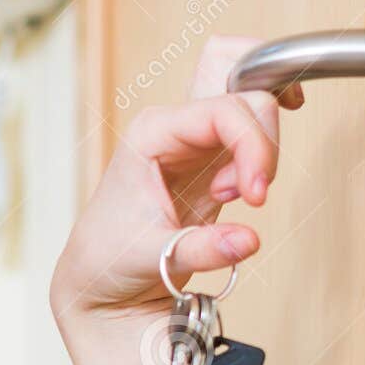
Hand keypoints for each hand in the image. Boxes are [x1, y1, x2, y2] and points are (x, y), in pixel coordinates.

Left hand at [50, 34, 301, 325]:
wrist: (101, 274)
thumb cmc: (111, 256)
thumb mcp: (153, 257)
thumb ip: (202, 249)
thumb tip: (249, 240)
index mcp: (153, 132)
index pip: (223, 109)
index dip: (253, 145)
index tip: (257, 195)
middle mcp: (176, 124)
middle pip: (245, 90)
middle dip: (263, 142)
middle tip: (248, 193)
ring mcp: (196, 137)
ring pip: (252, 100)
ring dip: (263, 147)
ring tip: (234, 194)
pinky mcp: (212, 157)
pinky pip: (251, 129)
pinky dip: (262, 149)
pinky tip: (244, 187)